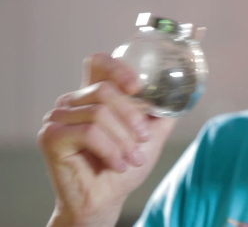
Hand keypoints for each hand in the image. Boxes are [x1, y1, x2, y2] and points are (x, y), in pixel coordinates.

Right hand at [38, 53, 177, 226]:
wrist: (106, 201)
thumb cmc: (125, 167)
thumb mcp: (151, 135)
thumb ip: (162, 113)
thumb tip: (181, 95)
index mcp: (94, 96)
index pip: (98, 63)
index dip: (117, 67)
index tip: (137, 86)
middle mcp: (73, 102)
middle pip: (105, 89)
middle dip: (132, 117)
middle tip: (144, 140)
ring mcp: (58, 117)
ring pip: (99, 113)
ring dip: (123, 140)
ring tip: (132, 159)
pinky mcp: (51, 136)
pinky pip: (88, 132)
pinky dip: (110, 150)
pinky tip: (117, 165)